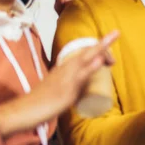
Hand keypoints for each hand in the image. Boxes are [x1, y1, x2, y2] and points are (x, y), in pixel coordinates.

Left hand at [0, 31, 118, 137]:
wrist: (27, 111)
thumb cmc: (51, 103)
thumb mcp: (71, 90)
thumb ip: (85, 73)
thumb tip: (100, 58)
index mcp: (73, 66)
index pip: (93, 50)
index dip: (105, 42)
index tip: (117, 33)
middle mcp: (68, 65)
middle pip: (88, 52)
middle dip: (102, 51)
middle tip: (113, 62)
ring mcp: (62, 71)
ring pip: (82, 58)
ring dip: (95, 57)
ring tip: (105, 65)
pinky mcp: (59, 78)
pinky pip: (78, 65)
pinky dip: (87, 65)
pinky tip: (87, 73)